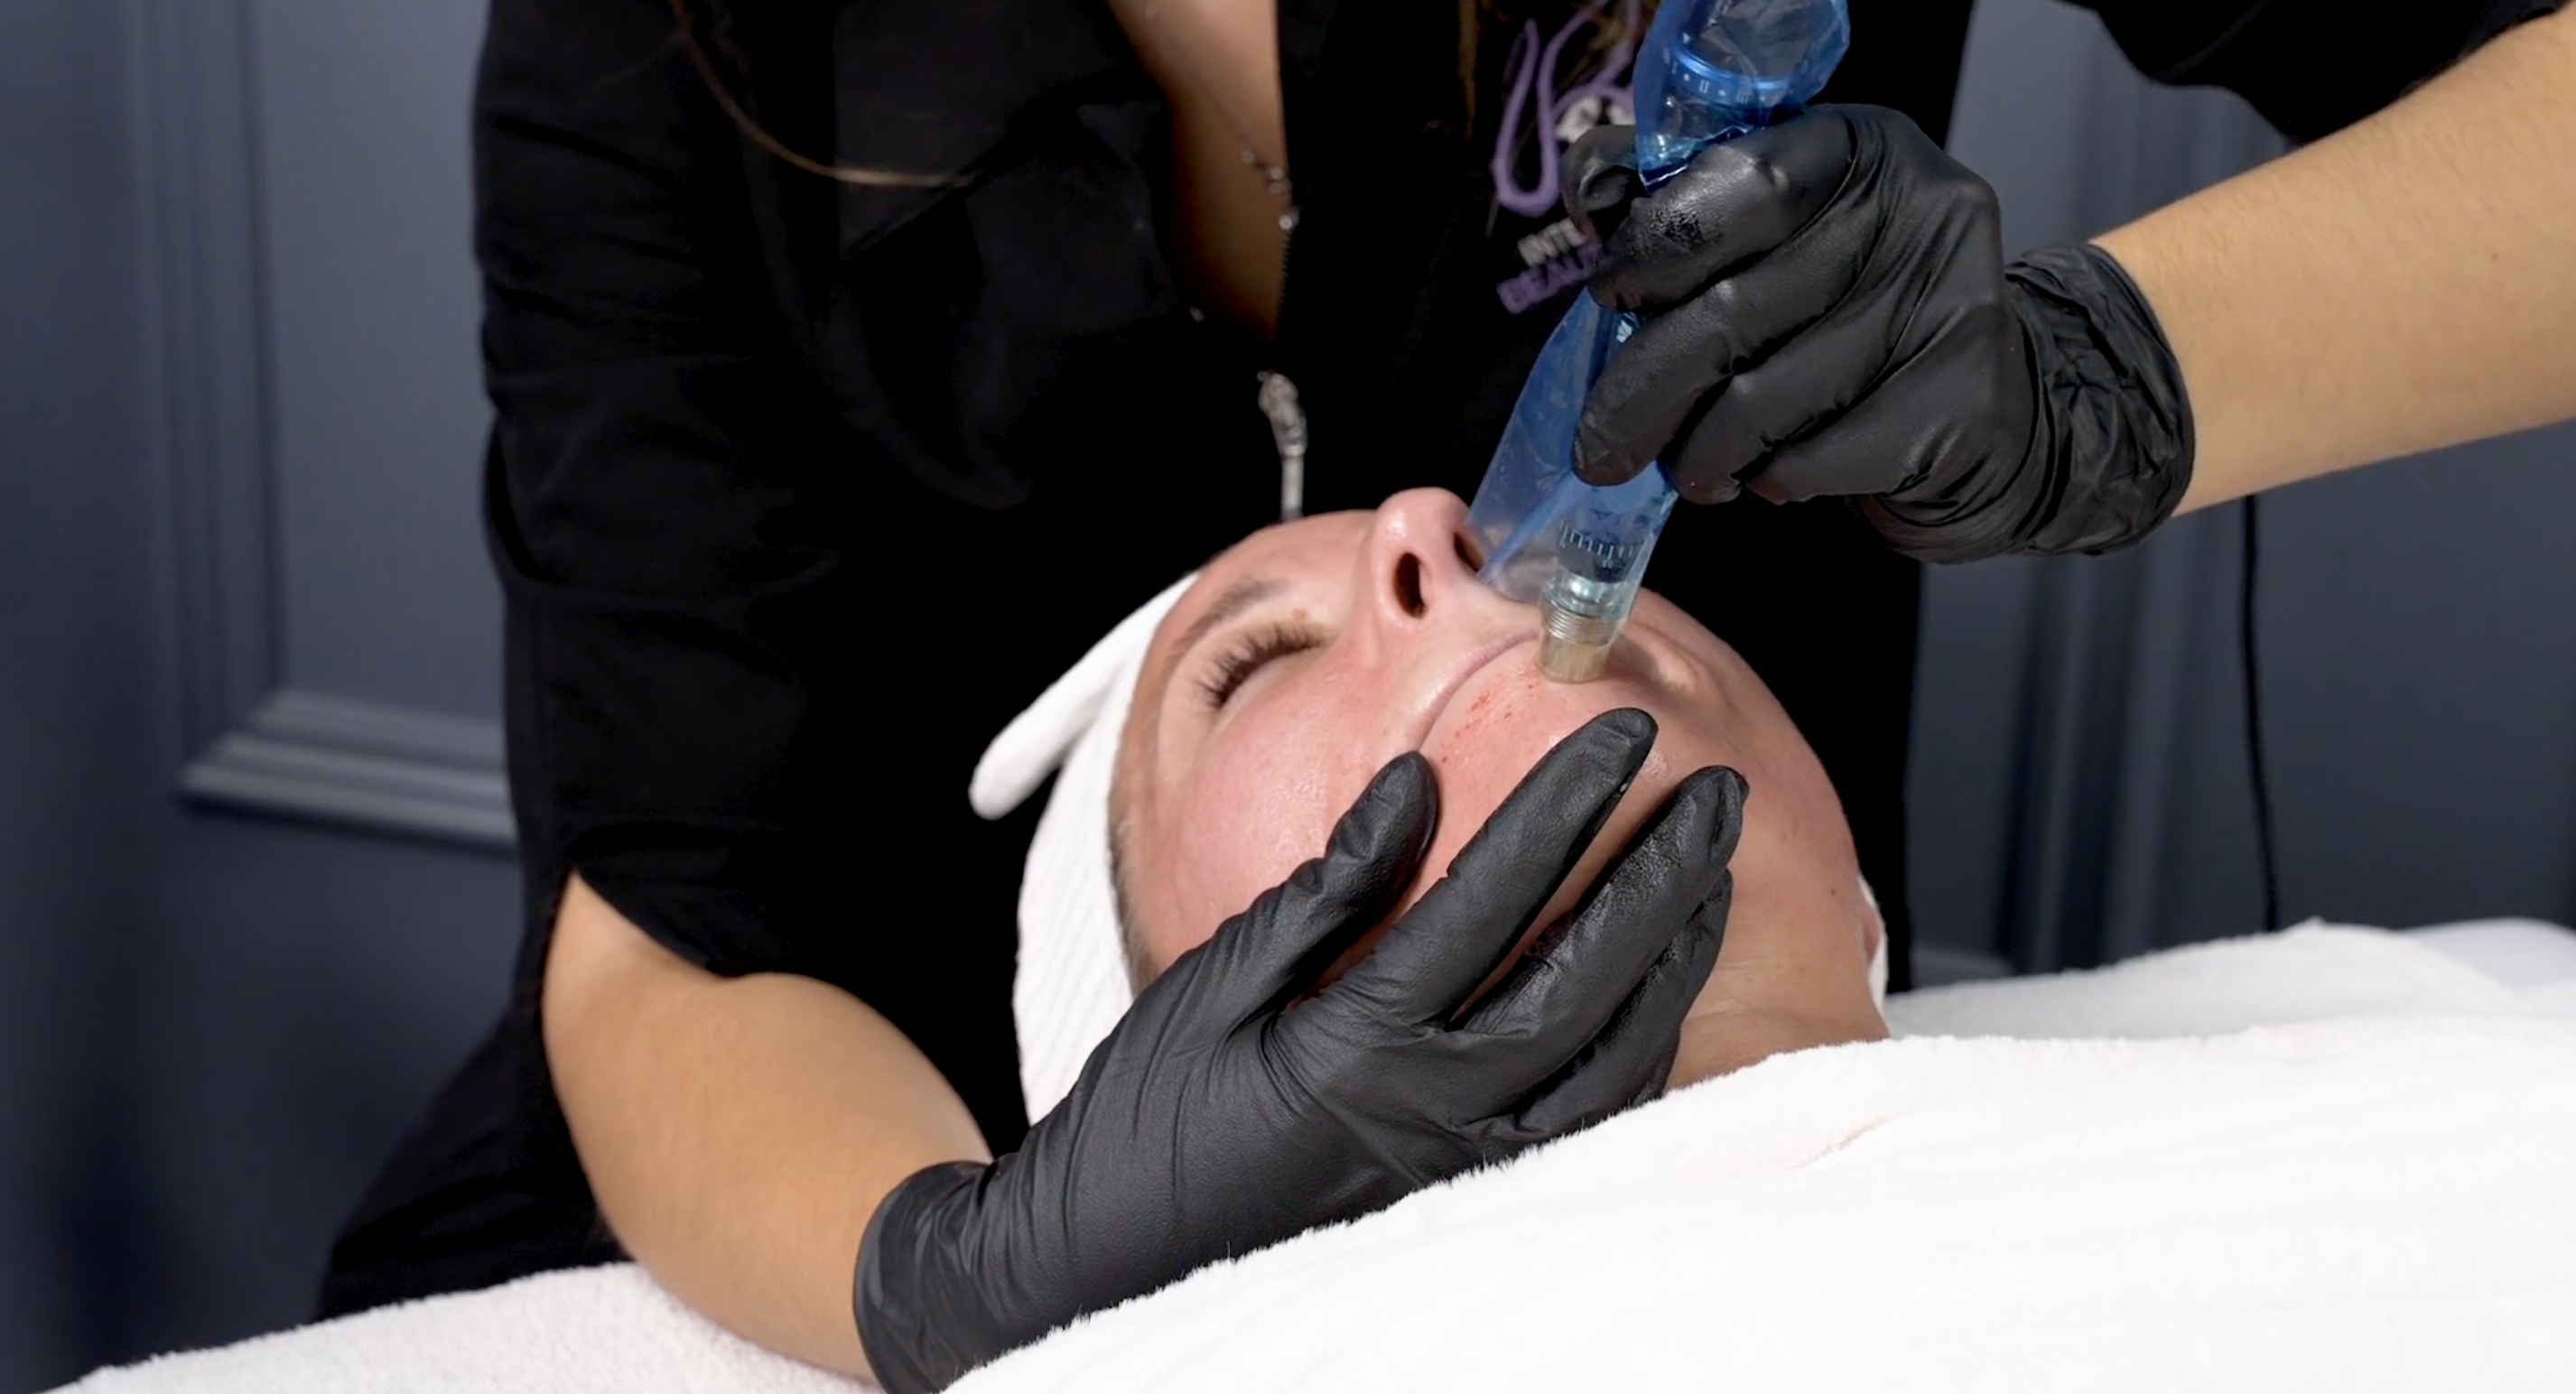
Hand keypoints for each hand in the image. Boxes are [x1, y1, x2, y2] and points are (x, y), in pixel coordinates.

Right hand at [855, 709, 1740, 1391]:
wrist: (1099, 1270)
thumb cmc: (1142, 1123)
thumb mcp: (1212, 984)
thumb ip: (1328, 889)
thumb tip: (1415, 788)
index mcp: (1356, 1046)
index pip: (1493, 898)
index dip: (1564, 803)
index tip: (1617, 733)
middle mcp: (1429, 1115)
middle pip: (1588, 977)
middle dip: (1665, 874)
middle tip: (1718, 792)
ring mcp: (1462, 1171)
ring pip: (1612, 1060)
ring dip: (1674, 960)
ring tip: (1711, 875)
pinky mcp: (1472, 1206)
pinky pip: (1590, 1123)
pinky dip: (1642, 1046)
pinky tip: (1661, 987)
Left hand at [1566, 105, 2195, 561]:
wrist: (1998, 415)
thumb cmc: (1853, 320)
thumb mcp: (1782, 239)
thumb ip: (1689, 208)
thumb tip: (1592, 193)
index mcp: (1859, 149)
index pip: (1736, 185)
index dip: (1653, 250)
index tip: (1611, 302)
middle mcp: (1916, 213)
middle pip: (1731, 312)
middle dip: (1642, 391)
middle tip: (1598, 446)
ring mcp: (1947, 308)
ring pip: (1761, 401)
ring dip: (1698, 453)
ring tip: (1689, 468)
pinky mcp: (1958, 404)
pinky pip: (1810, 461)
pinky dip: (1768, 481)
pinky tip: (1768, 477)